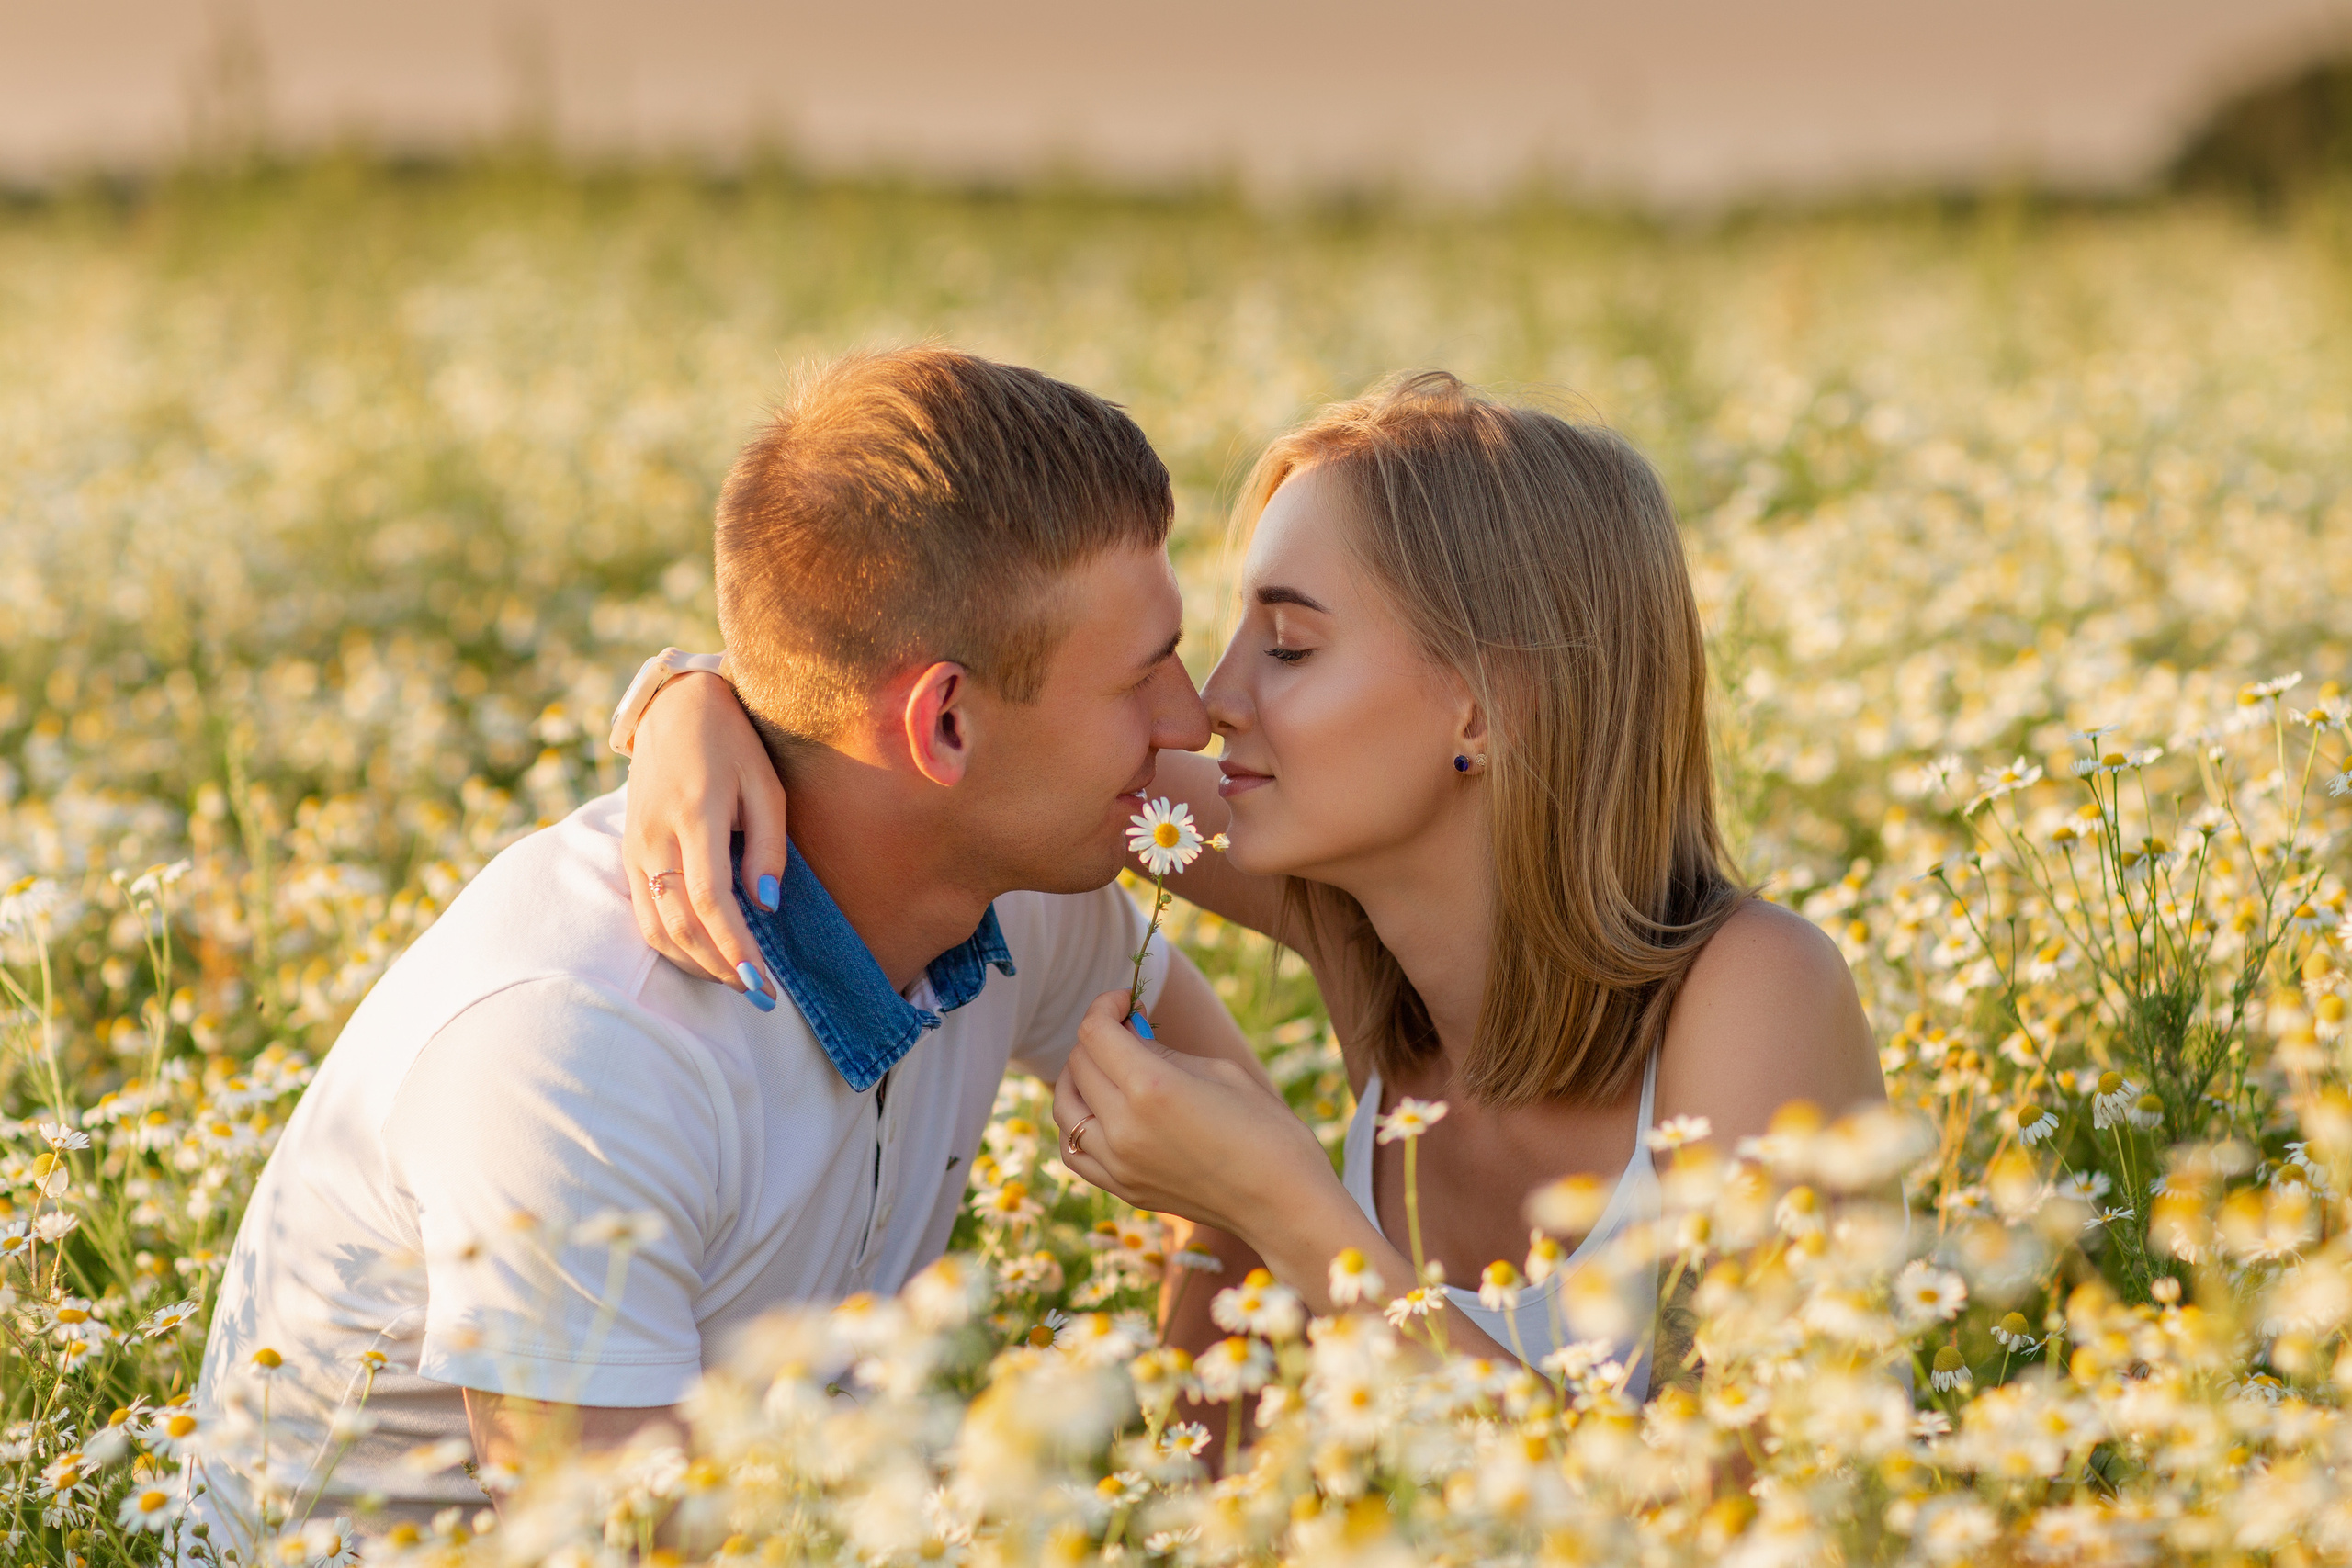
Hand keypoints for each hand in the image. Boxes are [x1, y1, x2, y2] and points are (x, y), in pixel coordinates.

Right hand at [623, 671, 788, 992]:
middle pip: (681, 923)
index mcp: (695, 816)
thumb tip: (765, 906)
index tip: (761, 981)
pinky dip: (672, 944)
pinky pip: (643, 913)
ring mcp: (635, 847)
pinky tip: (704, 955)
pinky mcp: (628, 852)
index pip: (710, 899)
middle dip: (720, 968)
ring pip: (656, 927)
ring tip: (736, 980)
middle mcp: (656, 838)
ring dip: (695, 963)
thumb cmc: (732, 744)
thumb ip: (768, 846)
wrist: (673, 709)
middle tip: (760, 994)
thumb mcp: (766, 784)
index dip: (734, 947)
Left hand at [1054, 990, 1335, 1241]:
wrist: (1284, 1204)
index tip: (1126, 1001)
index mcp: (1150, 1088)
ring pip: (1065, 1108)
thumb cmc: (1267, 1130)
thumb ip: (1162, 1051)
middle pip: (1078, 1064)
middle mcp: (1123, 1128)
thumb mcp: (1218, 1071)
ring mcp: (1118, 1165)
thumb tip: (1129, 1032)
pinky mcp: (1123, 1190)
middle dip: (1098, 1036)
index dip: (1105, 1006)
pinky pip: (1075, 1151)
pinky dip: (1077, 1123)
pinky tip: (1101, 1111)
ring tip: (1109, 1067)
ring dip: (1079, 1078)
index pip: (1095, 1033)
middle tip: (1130, 1029)